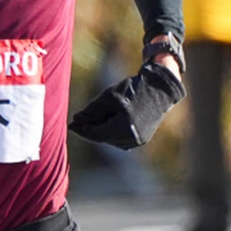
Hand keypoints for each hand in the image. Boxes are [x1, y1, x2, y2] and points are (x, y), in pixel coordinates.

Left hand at [68, 61, 184, 150]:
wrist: (159, 89)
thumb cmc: (133, 90)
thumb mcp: (109, 96)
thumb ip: (92, 111)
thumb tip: (76, 121)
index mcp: (124, 126)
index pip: (96, 133)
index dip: (82, 129)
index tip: (71, 124)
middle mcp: (132, 138)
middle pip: (102, 138)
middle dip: (90, 129)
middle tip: (79, 121)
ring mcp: (138, 141)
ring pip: (110, 140)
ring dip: (101, 131)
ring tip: (98, 117)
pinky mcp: (141, 140)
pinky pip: (120, 140)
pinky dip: (111, 133)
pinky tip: (109, 121)